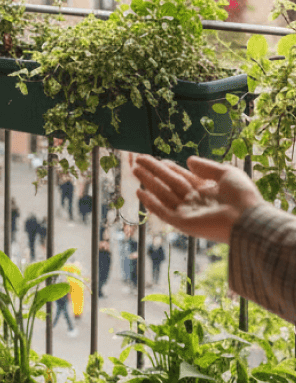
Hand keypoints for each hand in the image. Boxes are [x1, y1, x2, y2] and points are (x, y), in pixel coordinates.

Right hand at [133, 155, 261, 245]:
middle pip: (169, 183)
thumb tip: (188, 160)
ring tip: (134, 169)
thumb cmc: (243, 197)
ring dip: (148, 181)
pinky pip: (162, 211)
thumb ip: (206, 166)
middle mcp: (195, 201)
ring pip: (163, 193)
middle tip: (137, 160)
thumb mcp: (227, 173)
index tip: (156, 159)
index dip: (168, 167)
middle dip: (153, 171)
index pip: (181, 176)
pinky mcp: (183, 223)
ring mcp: (188, 212)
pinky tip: (139, 191)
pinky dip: (150, 202)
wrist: (248, 221)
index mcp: (206, 190)